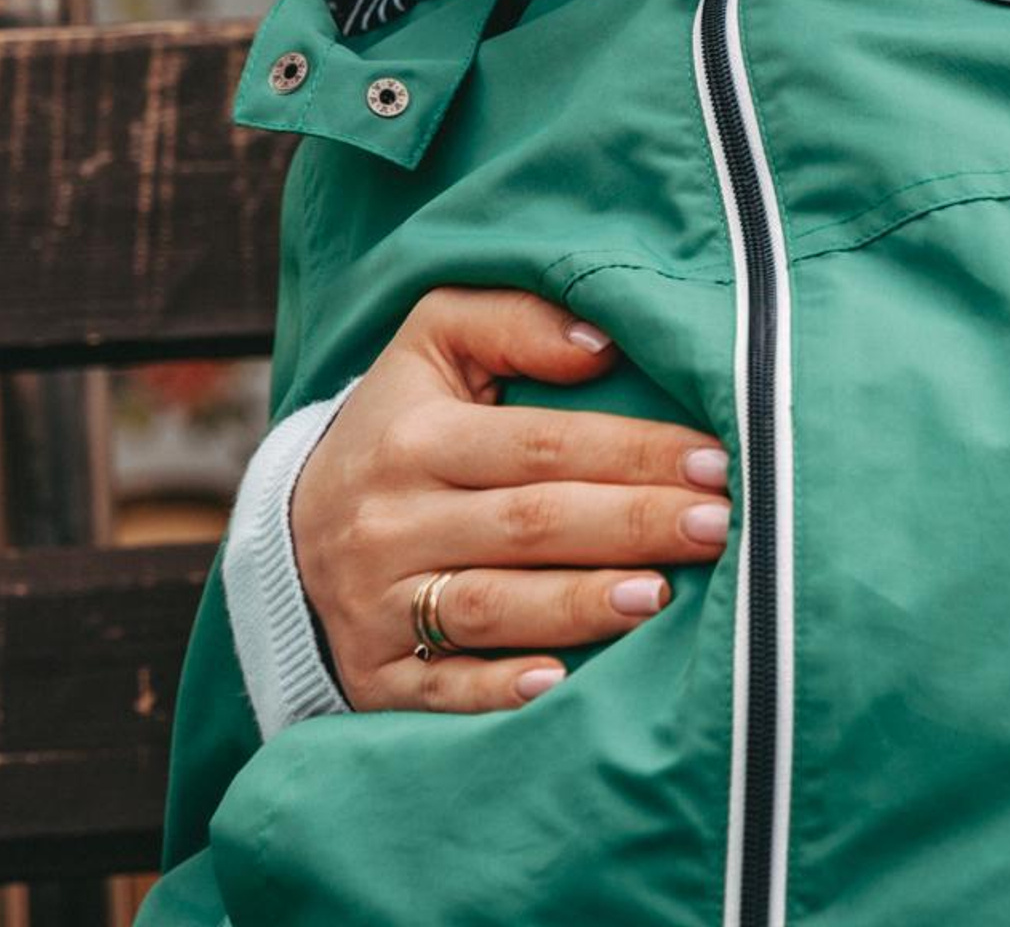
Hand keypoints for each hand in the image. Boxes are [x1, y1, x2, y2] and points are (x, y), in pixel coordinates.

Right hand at [290, 288, 730, 712]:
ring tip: (661, 598)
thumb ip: (515, 320)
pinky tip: (560, 685)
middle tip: (717, 526)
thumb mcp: (435, 342)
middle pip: (531, 524)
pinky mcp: (373, 676)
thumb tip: (602, 343)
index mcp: (416, 438)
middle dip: (633, 525)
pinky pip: (438, 689)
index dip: (633, 452)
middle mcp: (391, 522)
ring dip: (581, 606)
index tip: (714, 460)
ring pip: (491, 607)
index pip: (544, 445)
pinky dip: (498, 689)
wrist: (291, 530)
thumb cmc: (400, 423)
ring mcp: (378, 604)